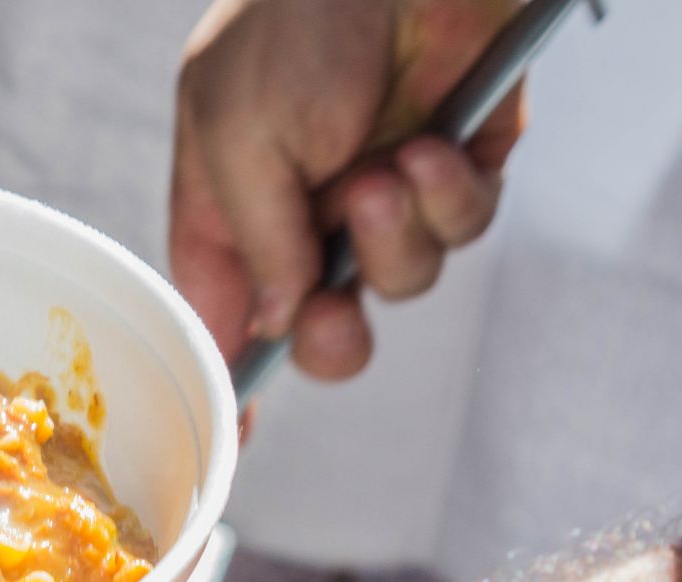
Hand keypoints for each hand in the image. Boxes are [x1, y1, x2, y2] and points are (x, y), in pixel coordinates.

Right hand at [172, 0, 522, 379]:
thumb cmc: (292, 23)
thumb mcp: (237, 135)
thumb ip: (251, 239)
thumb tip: (272, 318)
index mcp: (227, 205)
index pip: (220, 312)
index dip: (225, 376)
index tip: (235, 440)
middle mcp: (303, 211)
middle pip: (317, 326)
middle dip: (328, 334)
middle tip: (330, 311)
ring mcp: (381, 194)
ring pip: (399, 284)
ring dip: (396, 239)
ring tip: (389, 168)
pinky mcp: (456, 170)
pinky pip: (461, 230)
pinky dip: (450, 196)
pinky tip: (433, 145)